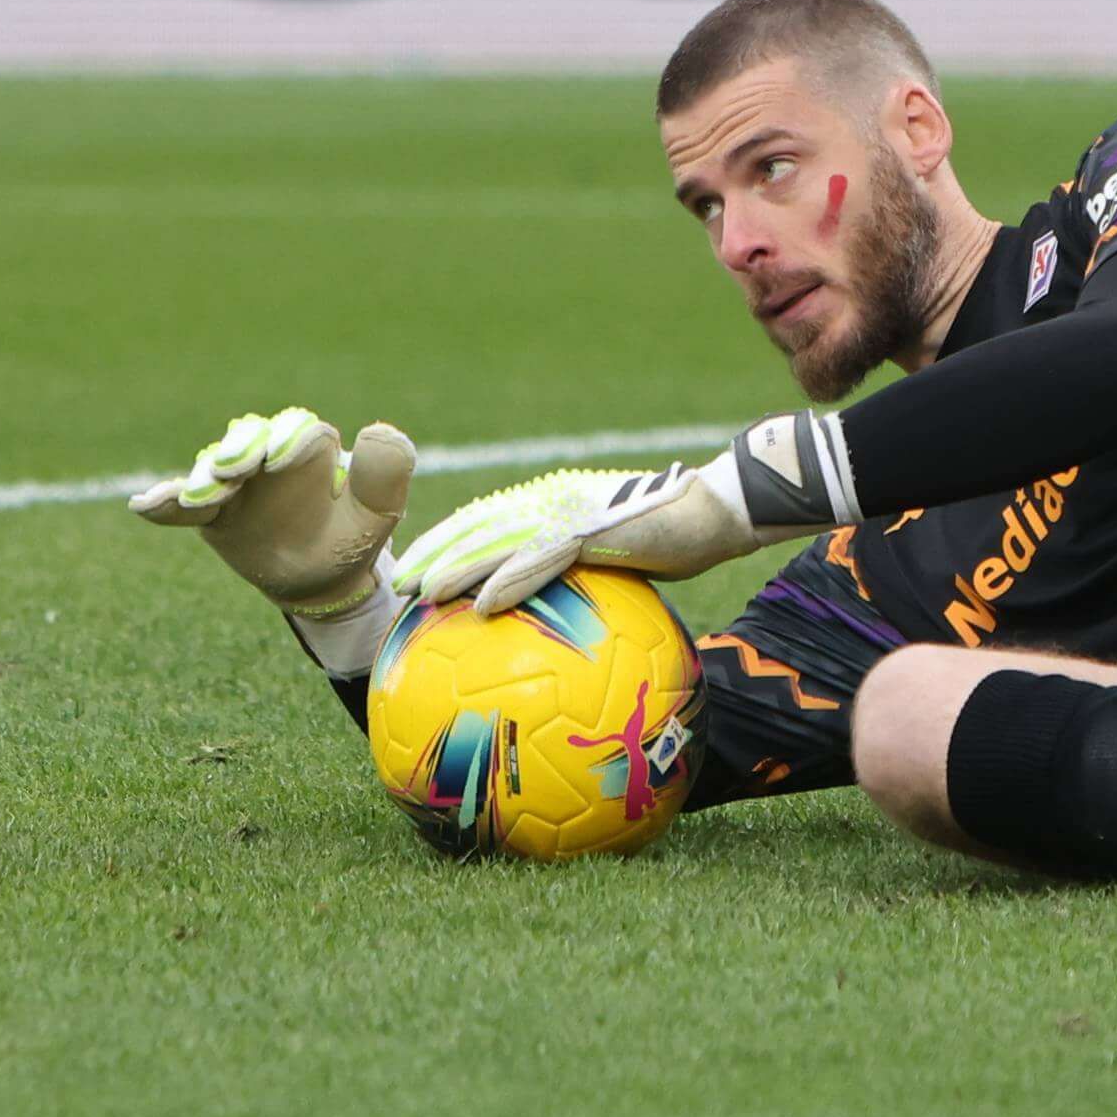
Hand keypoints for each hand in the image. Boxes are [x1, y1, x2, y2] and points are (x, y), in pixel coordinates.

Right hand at [130, 407, 415, 616]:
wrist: (321, 576)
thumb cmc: (354, 536)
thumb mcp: (379, 511)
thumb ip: (386, 473)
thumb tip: (375, 428)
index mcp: (309, 448)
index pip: (296, 431)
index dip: (286, 441)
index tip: (277, 461)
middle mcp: (267, 456)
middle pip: (247, 441)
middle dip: (237, 452)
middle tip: (229, 471)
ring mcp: (234, 483)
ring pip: (213, 470)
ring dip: (202, 480)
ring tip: (194, 498)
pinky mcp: (209, 512)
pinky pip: (180, 506)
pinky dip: (162, 504)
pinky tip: (142, 506)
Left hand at [388, 456, 759, 616]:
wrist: (716, 511)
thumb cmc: (676, 537)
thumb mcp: (622, 558)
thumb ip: (585, 574)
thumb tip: (564, 613)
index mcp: (555, 506)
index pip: (489, 520)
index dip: (450, 542)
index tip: (420, 569)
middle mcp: (553, 502)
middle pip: (480, 526)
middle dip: (436, 553)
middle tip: (400, 585)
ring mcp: (570, 513)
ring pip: (499, 541)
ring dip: (458, 569)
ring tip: (423, 594)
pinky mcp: (592, 529)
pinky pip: (541, 560)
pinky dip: (509, 582)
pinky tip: (483, 607)